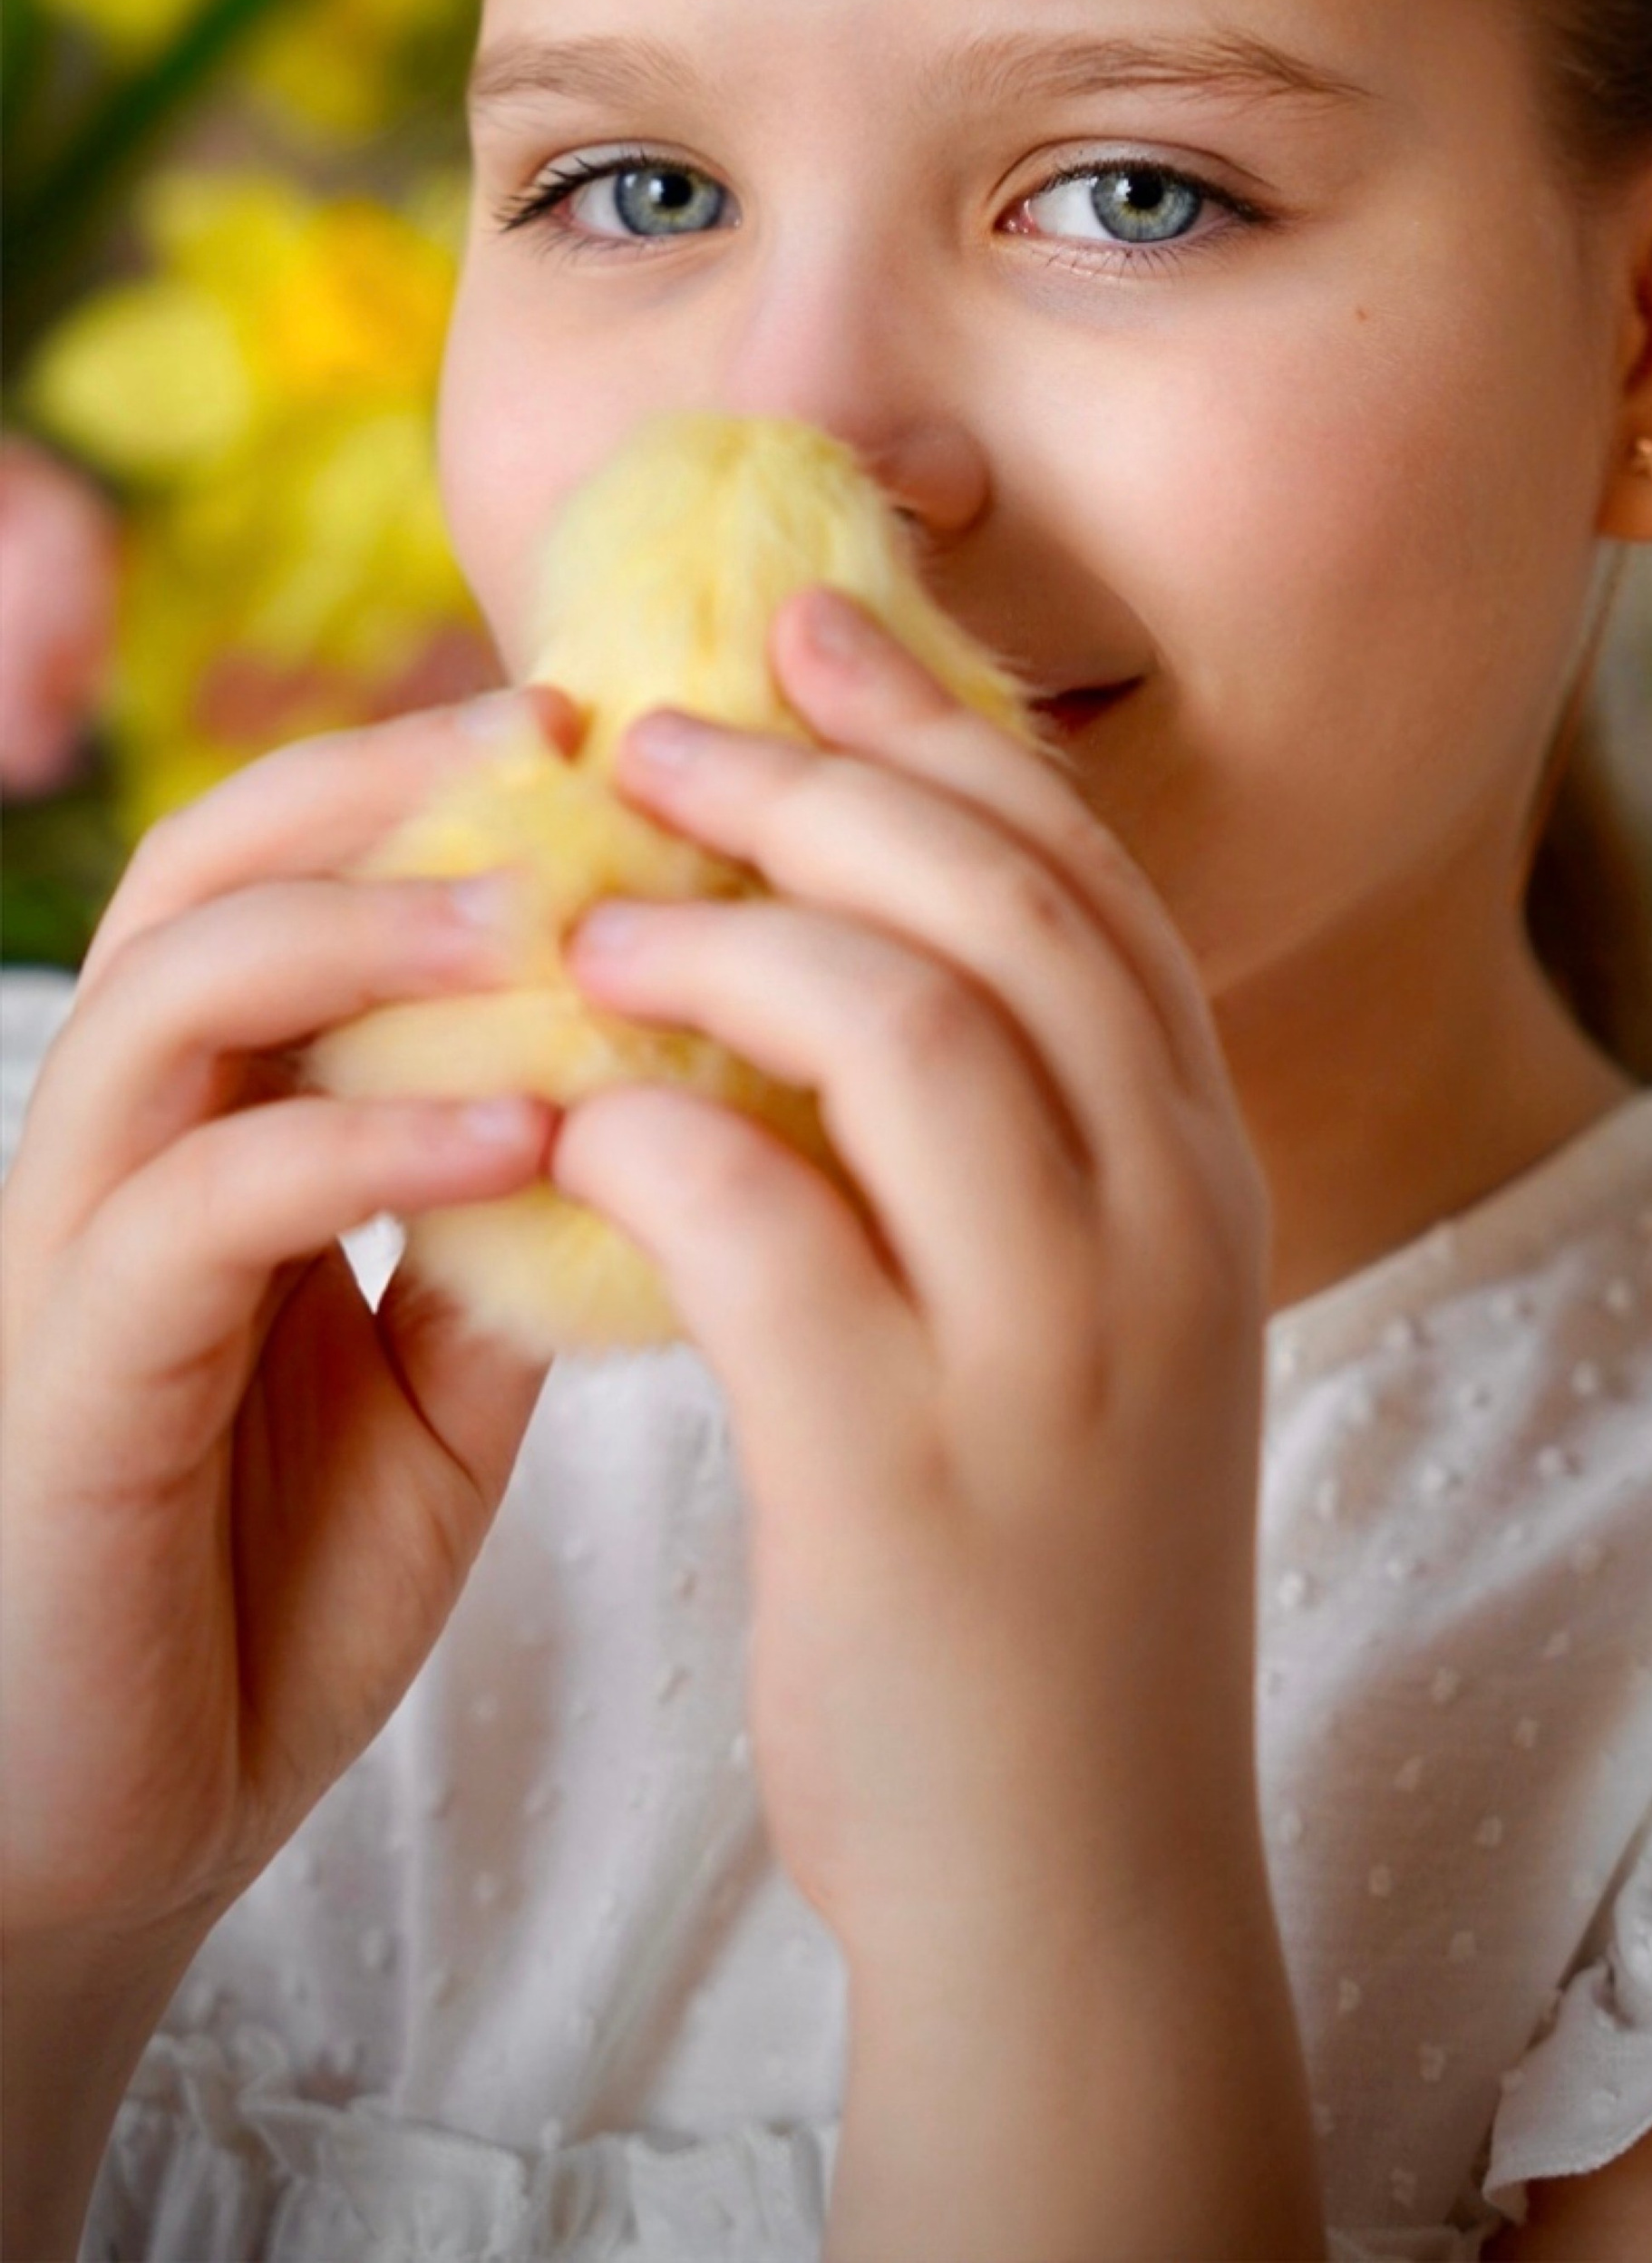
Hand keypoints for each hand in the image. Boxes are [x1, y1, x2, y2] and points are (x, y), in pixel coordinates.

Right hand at [0, 692, 565, 1982]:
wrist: (129, 1826)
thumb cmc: (275, 1581)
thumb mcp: (443, 1372)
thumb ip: (518, 1221)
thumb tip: (684, 1079)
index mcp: (216, 1118)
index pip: (291, 868)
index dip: (432, 779)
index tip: (617, 723)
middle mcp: (125, 1147)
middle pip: (205, 869)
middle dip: (384, 784)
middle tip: (573, 740)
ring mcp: (77, 1252)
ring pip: (172, 995)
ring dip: (366, 931)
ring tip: (550, 913)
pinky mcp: (69, 1380)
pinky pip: (194, 1206)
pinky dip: (358, 1143)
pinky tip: (514, 1133)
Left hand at [553, 593, 1324, 2258]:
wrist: (1075, 1870)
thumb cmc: (1042, 1560)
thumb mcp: (1090, 1308)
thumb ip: (1020, 1129)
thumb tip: (847, 923)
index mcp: (1205, 1162)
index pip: (1089, 873)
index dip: (943, 727)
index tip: (808, 630)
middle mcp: (1167, 1219)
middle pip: (1004, 900)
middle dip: (821, 777)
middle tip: (657, 731)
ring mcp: (1059, 1345)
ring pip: (906, 1022)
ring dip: (728, 932)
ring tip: (596, 921)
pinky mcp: (915, 1470)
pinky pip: (768, 1225)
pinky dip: (655, 1133)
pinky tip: (575, 1118)